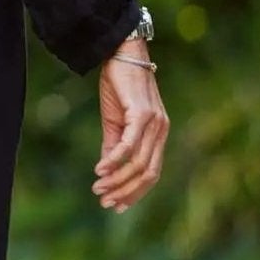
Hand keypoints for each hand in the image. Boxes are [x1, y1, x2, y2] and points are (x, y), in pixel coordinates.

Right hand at [93, 51, 169, 212]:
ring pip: (139, 163)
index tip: (116, 206)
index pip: (152, 173)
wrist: (121, 53)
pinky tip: (99, 170)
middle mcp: (162, 131)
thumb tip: (107, 172)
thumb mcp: (115, 122)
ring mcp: (155, 122)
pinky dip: (114, 161)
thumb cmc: (119, 86)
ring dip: (117, 180)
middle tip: (104, 202)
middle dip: (126, 192)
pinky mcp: (142, 113)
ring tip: (97, 189)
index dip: (135, 193)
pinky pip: (129, 145)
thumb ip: (113, 146)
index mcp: (158, 135)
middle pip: (148, 174)